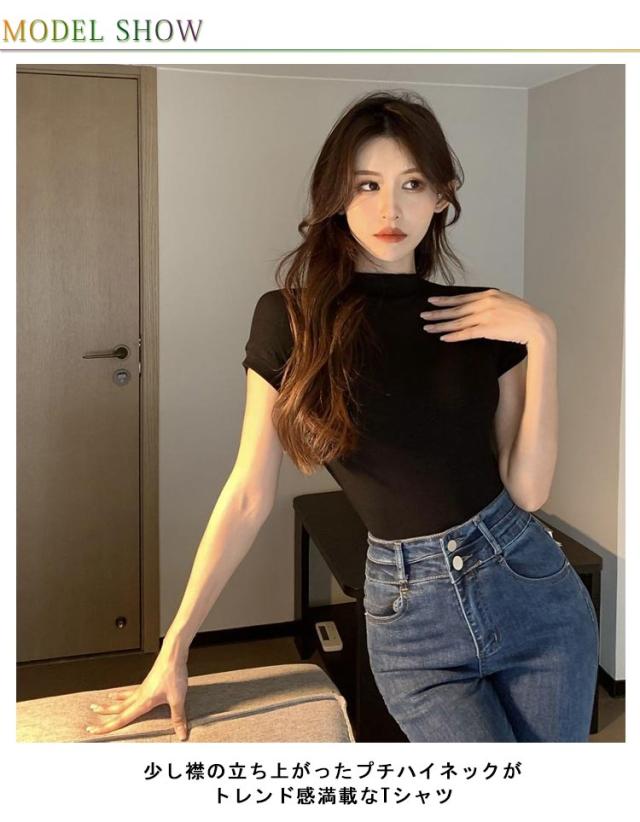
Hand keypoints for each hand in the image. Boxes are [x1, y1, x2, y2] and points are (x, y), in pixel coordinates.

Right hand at [85, 650, 188, 740]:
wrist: (173, 654)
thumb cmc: (174, 674)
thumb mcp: (177, 699)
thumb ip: (178, 718)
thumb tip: (181, 735)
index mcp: (143, 702)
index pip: (121, 719)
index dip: (107, 726)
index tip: (93, 730)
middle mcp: (139, 695)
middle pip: (117, 709)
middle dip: (103, 716)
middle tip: (90, 722)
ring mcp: (142, 688)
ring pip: (122, 699)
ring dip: (110, 704)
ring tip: (100, 705)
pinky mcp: (147, 682)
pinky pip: (130, 692)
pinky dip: (122, 695)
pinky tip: (122, 694)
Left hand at [419, 288, 553, 345]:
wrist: (536, 325)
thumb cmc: (522, 315)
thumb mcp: (505, 301)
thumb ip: (490, 302)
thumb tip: (475, 305)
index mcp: (488, 294)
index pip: (462, 298)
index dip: (445, 300)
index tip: (432, 300)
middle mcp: (485, 303)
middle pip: (456, 309)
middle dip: (437, 312)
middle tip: (422, 315)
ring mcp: (485, 316)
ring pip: (458, 321)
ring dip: (441, 325)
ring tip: (427, 327)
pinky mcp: (488, 329)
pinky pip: (466, 333)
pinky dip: (453, 335)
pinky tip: (443, 337)